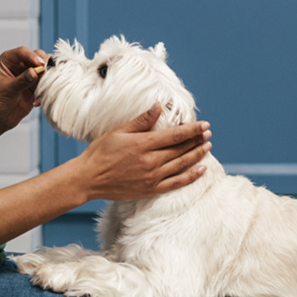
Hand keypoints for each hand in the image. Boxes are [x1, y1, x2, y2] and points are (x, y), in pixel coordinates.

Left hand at [0, 46, 49, 133]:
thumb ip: (21, 81)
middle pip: (38, 57)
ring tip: (44, 87)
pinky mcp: (36, 86)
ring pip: (46, 69)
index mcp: (8, 60)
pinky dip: (47, 89)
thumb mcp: (6, 91)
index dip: (32, 56)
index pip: (23, 52)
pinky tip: (37, 101)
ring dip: (48, 77)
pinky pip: (47, 83)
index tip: (40, 64)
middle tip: (47, 74)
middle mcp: (20, 65)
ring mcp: (29, 75)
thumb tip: (34, 72)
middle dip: (44, 65)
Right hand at [74, 104, 212, 201]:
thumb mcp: (118, 131)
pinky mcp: (150, 190)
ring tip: (208, 147)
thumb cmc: (100, 152)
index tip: (204, 125)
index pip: (175, 135)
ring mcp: (152, 177)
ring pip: (182, 165)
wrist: (88, 179)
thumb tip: (158, 107)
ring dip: (197, 155)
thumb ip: (141, 121)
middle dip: (197, 140)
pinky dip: (191, 176)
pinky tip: (201, 170)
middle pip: (181, 149)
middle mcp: (150, 161)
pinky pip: (176, 183)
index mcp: (143, 144)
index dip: (192, 129)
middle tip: (208, 134)